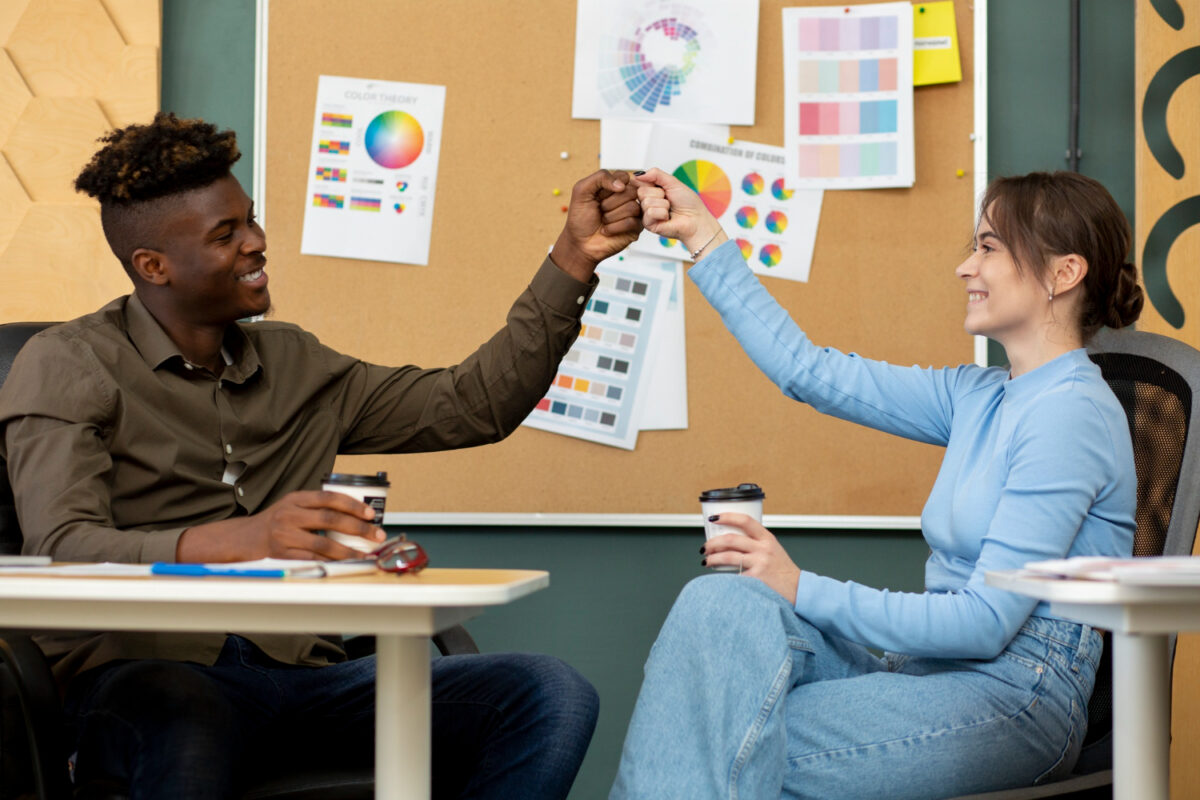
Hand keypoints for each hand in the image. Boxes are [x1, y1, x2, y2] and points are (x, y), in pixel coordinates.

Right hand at [175, 490, 387, 561]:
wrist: (242, 539)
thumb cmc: (274, 523)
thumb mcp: (292, 506)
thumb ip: (316, 507)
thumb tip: (354, 515)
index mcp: (295, 499)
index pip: (329, 498)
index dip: (352, 505)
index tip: (370, 513)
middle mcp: (289, 514)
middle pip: (330, 519)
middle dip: (358, 528)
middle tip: (377, 534)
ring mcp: (284, 535)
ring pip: (323, 543)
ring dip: (348, 550)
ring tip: (364, 554)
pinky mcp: (281, 554)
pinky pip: (311, 559)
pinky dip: (330, 562)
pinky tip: (344, 564)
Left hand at [550, 170, 642, 280]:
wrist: (580, 242)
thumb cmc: (580, 218)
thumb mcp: (582, 190)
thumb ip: (600, 177)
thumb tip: (621, 184)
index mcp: (615, 186)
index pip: (623, 176)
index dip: (610, 187)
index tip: (598, 196)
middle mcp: (626, 198)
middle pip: (630, 191)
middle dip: (609, 203)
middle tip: (600, 210)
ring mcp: (633, 213)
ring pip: (632, 207)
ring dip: (611, 216)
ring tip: (603, 221)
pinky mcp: (635, 228)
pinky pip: (631, 222)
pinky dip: (614, 227)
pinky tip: (606, 230)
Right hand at [634, 167, 726, 257]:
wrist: (696, 219)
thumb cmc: (688, 203)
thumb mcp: (672, 182)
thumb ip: (655, 174)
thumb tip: (637, 174)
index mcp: (650, 190)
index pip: (639, 180)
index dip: (651, 182)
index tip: (663, 188)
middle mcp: (646, 201)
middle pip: (641, 191)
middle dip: (659, 193)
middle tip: (668, 200)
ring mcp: (646, 214)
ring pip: (646, 202)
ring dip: (663, 204)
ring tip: (669, 209)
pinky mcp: (648, 225)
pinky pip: (650, 213)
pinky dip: (662, 213)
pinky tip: (667, 218)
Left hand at [701, 513, 801, 601]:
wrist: (797, 589)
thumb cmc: (783, 570)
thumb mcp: (773, 549)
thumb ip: (756, 542)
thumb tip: (729, 539)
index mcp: (767, 538)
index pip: (745, 520)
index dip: (727, 517)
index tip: (714, 518)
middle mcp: (763, 548)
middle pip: (731, 539)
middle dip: (713, 542)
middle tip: (705, 547)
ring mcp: (760, 563)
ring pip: (728, 556)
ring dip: (713, 558)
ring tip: (707, 561)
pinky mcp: (756, 578)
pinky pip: (733, 574)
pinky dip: (722, 575)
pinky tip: (717, 577)